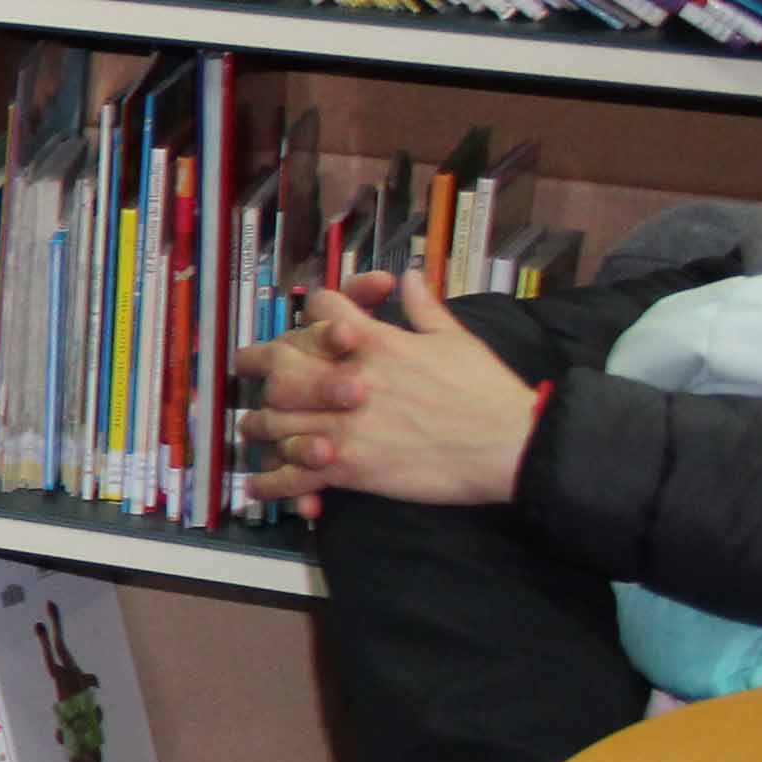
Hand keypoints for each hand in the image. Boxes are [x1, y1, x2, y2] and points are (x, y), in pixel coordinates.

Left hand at [236, 272, 536, 517]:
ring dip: (261, 425)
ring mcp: (342, 425)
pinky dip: (271, 483)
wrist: (509, 444)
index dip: (310, 315)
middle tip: (253, 376)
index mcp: (373, 341)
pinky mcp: (348, 467)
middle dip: (260, 368)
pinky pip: (292, 475)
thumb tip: (411, 276)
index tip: (306, 329)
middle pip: (276, 365)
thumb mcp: (455, 338)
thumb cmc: (486, 391)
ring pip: (272, 420)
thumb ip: (424, 307)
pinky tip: (260, 486)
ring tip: (259, 430)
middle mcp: (347, 379)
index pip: (320, 308)